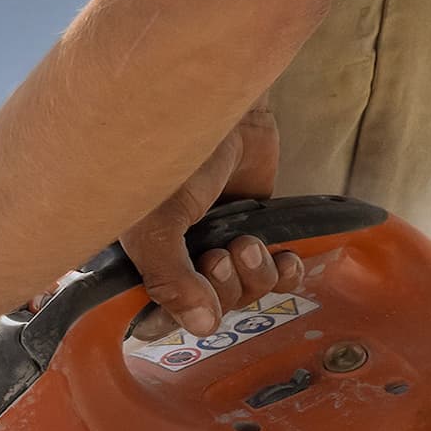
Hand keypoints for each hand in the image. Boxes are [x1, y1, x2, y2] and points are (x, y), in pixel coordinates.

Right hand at [118, 105, 302, 338]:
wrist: (224, 103)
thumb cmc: (172, 155)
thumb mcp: (156, 222)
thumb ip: (170, 278)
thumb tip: (203, 327)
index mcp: (143, 258)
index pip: (158, 316)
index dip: (181, 318)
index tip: (195, 303)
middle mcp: (180, 257)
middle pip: (210, 310)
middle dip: (223, 289)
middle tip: (221, 254)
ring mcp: (220, 245)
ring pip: (245, 295)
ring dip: (255, 278)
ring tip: (250, 244)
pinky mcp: (257, 231)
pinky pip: (275, 275)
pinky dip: (284, 274)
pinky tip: (287, 260)